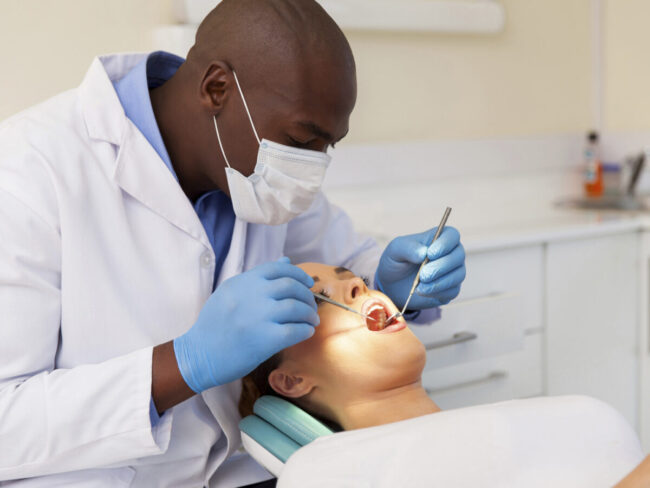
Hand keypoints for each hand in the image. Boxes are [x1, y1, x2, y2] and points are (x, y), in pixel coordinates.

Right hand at [173, 257, 318, 392]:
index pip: (279, 268)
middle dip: (307, 296)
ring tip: (311, 320)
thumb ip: (258, 277)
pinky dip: (306, 330)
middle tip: (311, 305)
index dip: (298, 274)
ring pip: (297, 308)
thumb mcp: (230, 293)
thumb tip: (286, 260)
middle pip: (291, 286)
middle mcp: (252, 295)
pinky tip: (306, 332)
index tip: (308, 283)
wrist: (199, 355)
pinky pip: (296, 330)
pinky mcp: (265, 340)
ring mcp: (259, 317)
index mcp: (243, 282)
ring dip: (309, 314)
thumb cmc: (215, 325)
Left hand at [375, 227, 465, 309]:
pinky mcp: (451, 289)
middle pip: (458, 256)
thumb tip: (424, 252)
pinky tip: (423, 291)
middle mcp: (451, 253)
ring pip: (458, 275)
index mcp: (439, 238)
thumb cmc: (397, 261)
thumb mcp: (396, 250)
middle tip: (423, 275)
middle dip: (441, 267)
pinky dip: (438, 292)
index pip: (452, 235)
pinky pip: (452, 290)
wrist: (393, 284)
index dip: (445, 244)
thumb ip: (408, 248)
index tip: (430, 253)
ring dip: (439, 282)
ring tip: (419, 286)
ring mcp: (453, 271)